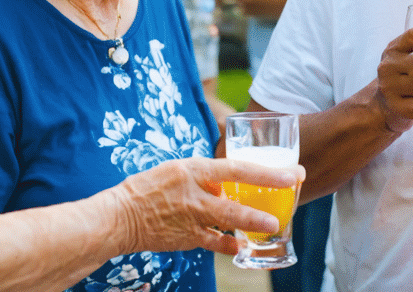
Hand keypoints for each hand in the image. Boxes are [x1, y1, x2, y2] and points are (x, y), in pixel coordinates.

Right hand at [105, 157, 303, 255]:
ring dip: (251, 223)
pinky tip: (240, 245)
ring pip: (227, 220)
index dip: (265, 171)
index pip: (235, 167)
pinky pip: (214, 242)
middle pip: (235, 195)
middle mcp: (194, 191)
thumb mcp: (177, 169)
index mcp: (193, 169)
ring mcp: (190, 216)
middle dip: (266, 194)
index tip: (290, 172)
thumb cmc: (149, 188)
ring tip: (271, 225)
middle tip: (291, 192)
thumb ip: (206, 176)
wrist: (121, 216)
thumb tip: (232, 181)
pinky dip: (228, 244)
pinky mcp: (186, 237)